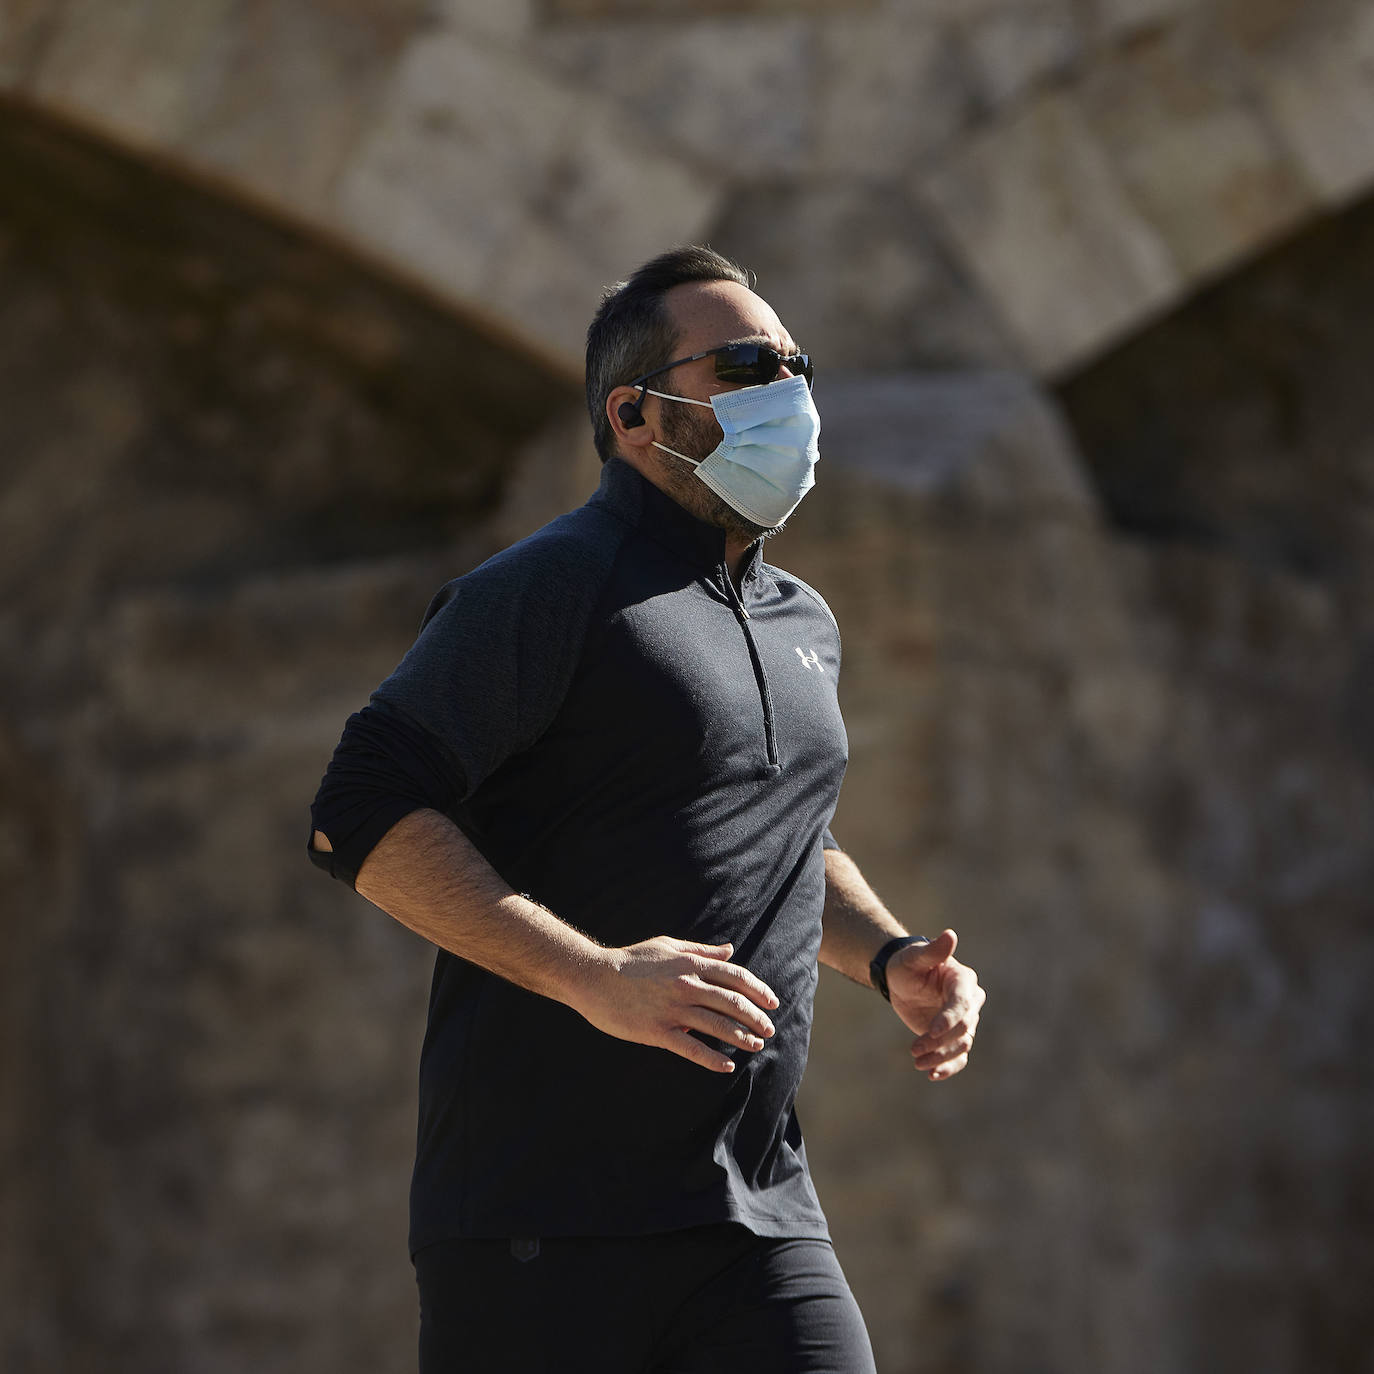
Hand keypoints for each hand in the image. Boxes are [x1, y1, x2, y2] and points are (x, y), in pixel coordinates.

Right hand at [573, 937, 779, 1073]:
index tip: (772, 1003)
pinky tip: (726, 1066)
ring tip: (755, 1046)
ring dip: (741, 1038)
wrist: (593, 977)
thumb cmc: (631, 960)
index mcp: (690, 964)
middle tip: (768, 1030)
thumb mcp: (667, 947)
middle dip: (755, 1018)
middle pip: (732, 1002)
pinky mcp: (658, 1032)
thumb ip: (700, 950)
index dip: (758, 990)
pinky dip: (712, 1059)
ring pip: (717, 1026)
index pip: (735, 976)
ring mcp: (673, 1010)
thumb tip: (729, 949)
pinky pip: (692, 1048)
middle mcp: (686, 985)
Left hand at [885, 929, 984, 1081]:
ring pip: (961, 1045)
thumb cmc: (907, 964)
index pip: (962, 1003)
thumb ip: (932, 951)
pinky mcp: (953, 1037)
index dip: (949, 1018)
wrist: (901, 981)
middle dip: (940, 1041)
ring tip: (918, 1063)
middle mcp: (969, 1003)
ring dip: (941, 1057)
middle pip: (964, 1028)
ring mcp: (963, 1022)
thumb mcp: (913, 957)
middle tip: (914, 1048)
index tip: (931, 1031)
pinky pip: (958, 1057)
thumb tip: (950, 935)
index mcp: (963, 981)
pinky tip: (933, 1075)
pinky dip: (948, 1067)